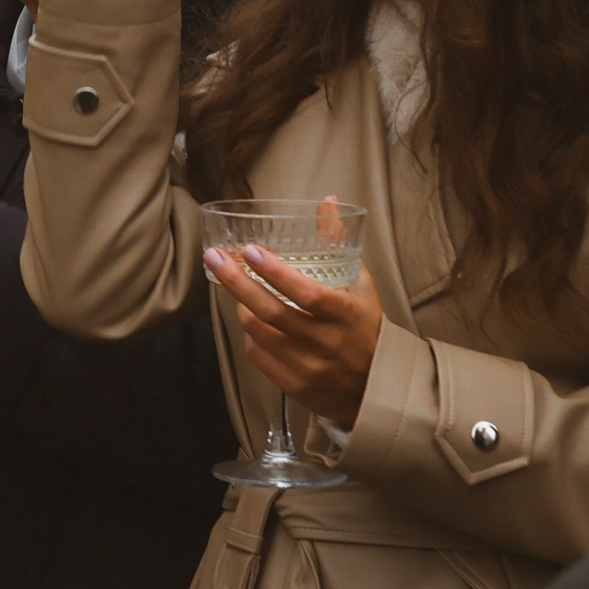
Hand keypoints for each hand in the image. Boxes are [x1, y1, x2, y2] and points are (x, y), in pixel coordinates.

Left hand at [202, 211, 380, 429]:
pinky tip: (251, 318)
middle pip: (272, 312)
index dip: (276, 273)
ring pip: (258, 332)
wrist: (374, 387)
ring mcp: (308, 368)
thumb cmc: (364, 326)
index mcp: (346, 315)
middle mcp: (326, 343)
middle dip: (237, 282)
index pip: (307, 294)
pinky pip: (257, 355)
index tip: (250, 250)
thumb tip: (327, 201)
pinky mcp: (293, 386)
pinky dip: (249, 334)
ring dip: (241, 305)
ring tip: (236, 286)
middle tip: (214, 257)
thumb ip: (338, 244)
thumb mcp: (361, 284)